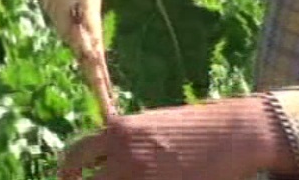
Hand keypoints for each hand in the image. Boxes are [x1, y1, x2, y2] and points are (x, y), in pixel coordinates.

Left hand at [56, 96, 297, 179]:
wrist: (232, 133)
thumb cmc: (189, 128)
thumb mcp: (146, 125)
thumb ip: (119, 141)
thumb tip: (96, 160)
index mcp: (118, 132)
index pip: (75, 155)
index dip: (67, 172)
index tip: (66, 179)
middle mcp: (126, 155)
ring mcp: (145, 177)